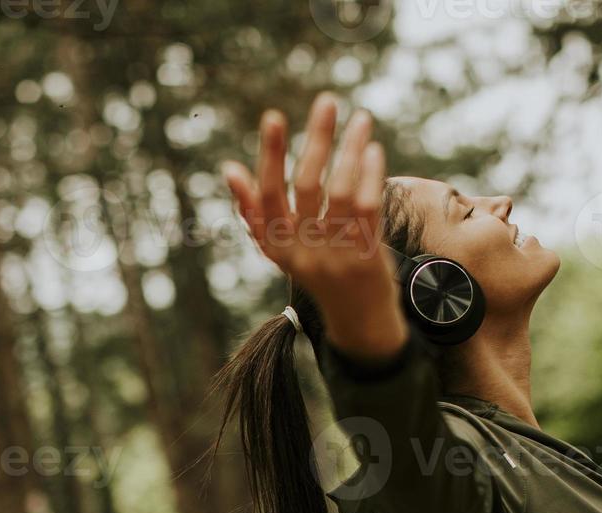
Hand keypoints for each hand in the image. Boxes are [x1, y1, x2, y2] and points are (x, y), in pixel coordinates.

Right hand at [223, 93, 407, 360]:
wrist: (358, 322)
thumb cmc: (317, 273)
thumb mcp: (282, 248)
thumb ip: (255, 213)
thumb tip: (229, 169)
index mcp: (277, 246)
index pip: (268, 195)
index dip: (268, 156)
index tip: (273, 116)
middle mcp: (304, 251)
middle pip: (307, 186)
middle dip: (316, 140)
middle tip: (327, 101)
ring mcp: (336, 255)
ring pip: (342, 192)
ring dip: (351, 150)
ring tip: (360, 118)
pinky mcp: (367, 257)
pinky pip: (368, 208)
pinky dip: (370, 175)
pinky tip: (371, 150)